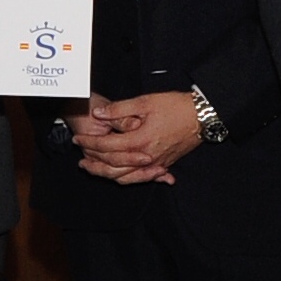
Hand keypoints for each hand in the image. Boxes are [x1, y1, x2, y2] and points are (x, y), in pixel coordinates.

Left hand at [74, 91, 202, 183]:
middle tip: (81, 160)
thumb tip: (99, 113)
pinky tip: (121, 176)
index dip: (90, 143)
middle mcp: (146, 156)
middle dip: (94, 164)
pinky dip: (130, 178)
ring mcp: (156, 163)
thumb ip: (119, 110)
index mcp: (139, 140)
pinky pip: (142, 177)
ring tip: (95, 170)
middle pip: (113, 167)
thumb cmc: (176, 106)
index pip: (107, 147)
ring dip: (108, 175)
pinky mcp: (164, 164)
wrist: (202, 116)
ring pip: (127, 176)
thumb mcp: (145, 102)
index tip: (78, 139)